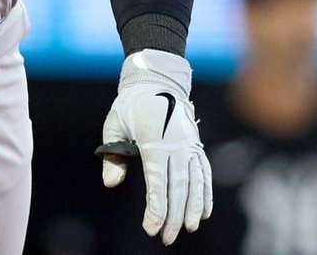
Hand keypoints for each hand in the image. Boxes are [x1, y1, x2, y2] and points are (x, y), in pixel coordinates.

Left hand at [98, 50, 212, 243]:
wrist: (157, 79)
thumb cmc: (131, 104)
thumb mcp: (114, 123)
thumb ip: (112, 154)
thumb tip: (111, 183)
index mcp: (154, 139)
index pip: (157, 180)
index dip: (156, 206)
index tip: (151, 226)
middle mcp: (176, 143)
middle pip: (178, 186)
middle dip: (174, 215)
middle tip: (167, 237)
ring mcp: (190, 145)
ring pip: (195, 182)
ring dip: (194, 208)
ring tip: (190, 228)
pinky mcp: (196, 145)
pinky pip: (204, 173)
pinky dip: (205, 193)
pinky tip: (205, 212)